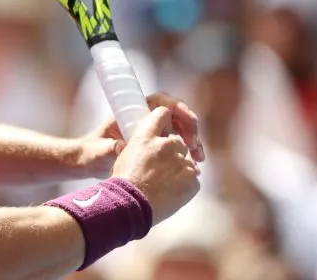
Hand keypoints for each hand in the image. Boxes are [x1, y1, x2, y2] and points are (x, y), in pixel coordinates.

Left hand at [77, 92, 204, 177]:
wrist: (88, 163)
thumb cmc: (91, 153)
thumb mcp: (98, 151)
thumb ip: (108, 148)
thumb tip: (120, 145)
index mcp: (131, 112)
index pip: (159, 101)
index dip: (177, 107)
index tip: (189, 119)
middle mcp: (143, 118)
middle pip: (175, 114)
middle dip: (190, 126)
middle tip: (195, 145)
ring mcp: (150, 131)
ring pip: (179, 128)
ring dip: (192, 139)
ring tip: (198, 157)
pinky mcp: (154, 144)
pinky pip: (176, 142)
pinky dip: (186, 150)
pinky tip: (193, 162)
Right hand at [112, 106, 200, 224]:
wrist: (131, 205)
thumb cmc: (124, 181)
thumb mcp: (126, 153)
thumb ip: (143, 144)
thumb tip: (150, 147)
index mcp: (148, 135)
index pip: (162, 112)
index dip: (165, 120)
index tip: (166, 128)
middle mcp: (167, 144)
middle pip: (177, 142)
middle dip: (172, 153)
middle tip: (160, 170)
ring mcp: (183, 161)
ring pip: (186, 161)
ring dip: (178, 169)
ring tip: (164, 184)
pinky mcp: (192, 179)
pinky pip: (192, 178)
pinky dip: (185, 184)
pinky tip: (171, 192)